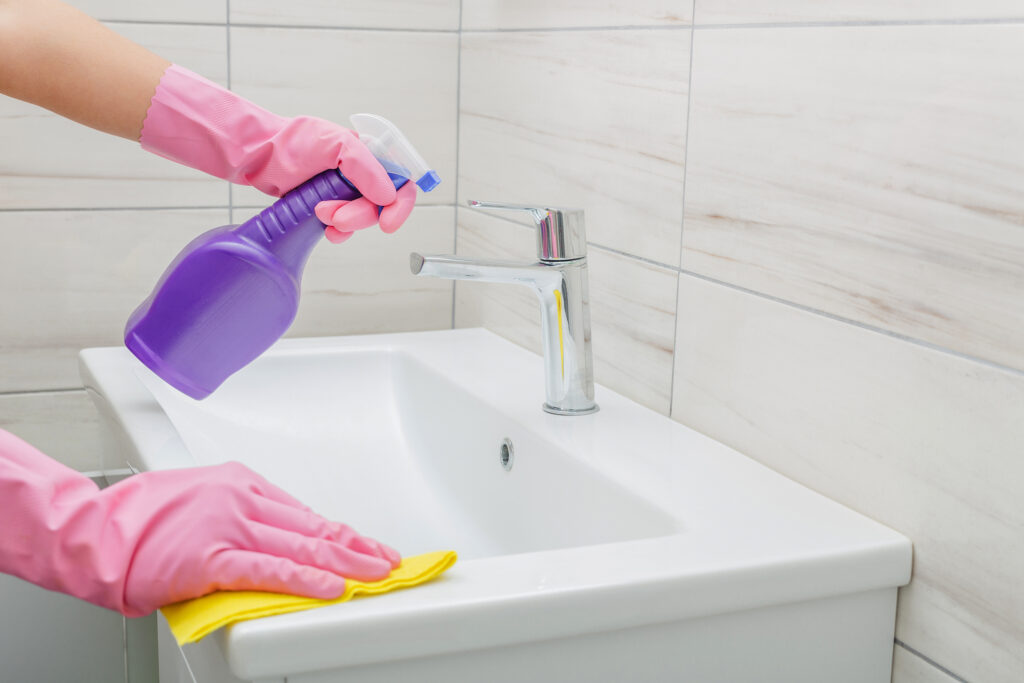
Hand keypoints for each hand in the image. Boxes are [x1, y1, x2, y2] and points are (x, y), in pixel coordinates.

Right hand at [118, 462, 400, 615]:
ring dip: (346, 561)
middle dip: (357, 545)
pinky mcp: (210, 557)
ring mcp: (228, 526)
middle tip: (390, 559)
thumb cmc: (142, 519)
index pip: (306, 513)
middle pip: (313, 526)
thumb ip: (245, 516)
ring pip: (300, 545)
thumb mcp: (204, 500)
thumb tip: (284, 542)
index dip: (343, 533)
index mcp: (242, 483)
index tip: (370, 544)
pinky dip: (305, 579)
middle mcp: (242, 499)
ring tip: (377, 573)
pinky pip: (269, 570)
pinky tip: (331, 586)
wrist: (94, 532)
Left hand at [139, 64, 417, 238]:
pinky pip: (345, 228)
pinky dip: (338, 232)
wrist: (258, 156)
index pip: (402, 180)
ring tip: (319, 211)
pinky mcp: (330, 206)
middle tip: (338, 216)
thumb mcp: (336, 143)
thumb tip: (389, 194)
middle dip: (361, 214)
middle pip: (381, 205)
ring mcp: (346, 191)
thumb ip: (366, 167)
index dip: (400, 203)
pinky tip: (325, 227)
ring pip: (363, 218)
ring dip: (345, 221)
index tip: (388, 221)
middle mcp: (362, 173)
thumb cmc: (293, 142)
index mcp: (369, 154)